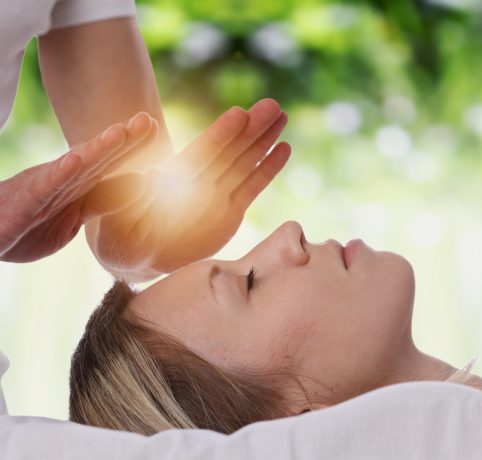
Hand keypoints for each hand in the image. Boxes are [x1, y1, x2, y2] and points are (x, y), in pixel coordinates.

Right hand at [0, 112, 156, 261]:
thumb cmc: (31, 223)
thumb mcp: (74, 216)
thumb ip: (103, 201)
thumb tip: (140, 184)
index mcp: (76, 185)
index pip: (108, 163)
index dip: (131, 146)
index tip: (154, 125)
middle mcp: (62, 181)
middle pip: (97, 157)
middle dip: (123, 138)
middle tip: (147, 118)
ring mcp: (44, 190)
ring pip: (75, 167)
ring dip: (98, 149)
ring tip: (120, 133)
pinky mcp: (25, 206)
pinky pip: (45, 188)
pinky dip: (61, 174)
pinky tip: (76, 160)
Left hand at [85, 99, 290, 281]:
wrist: (141, 253)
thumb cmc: (122, 233)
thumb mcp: (120, 214)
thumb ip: (134, 197)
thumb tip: (148, 176)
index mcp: (174, 178)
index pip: (201, 153)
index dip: (219, 136)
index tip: (239, 115)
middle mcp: (200, 181)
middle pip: (229, 150)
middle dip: (251, 129)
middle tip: (272, 105)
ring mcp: (218, 195)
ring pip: (245, 162)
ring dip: (263, 141)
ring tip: (281, 116)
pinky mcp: (231, 211)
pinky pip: (252, 187)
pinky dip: (267, 170)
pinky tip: (283, 149)